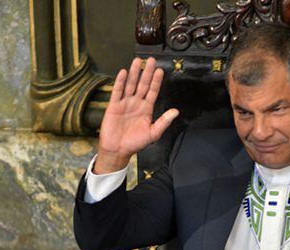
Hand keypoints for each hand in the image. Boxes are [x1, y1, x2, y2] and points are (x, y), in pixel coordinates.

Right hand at [94, 57, 178, 173]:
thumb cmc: (135, 143)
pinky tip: (124, 73)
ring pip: (130, 85)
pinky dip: (120, 82)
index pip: (153, 91)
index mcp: (146, 109)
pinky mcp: (114, 106)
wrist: (118, 150)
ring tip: (138, 61)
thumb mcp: (153, 133)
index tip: (160, 70)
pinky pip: (117, 91)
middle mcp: (136, 103)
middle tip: (151, 60)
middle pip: (142, 84)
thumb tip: (176, 112)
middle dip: (147, 72)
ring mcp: (125, 103)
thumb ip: (164, 121)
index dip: (156, 81)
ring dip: (134, 73)